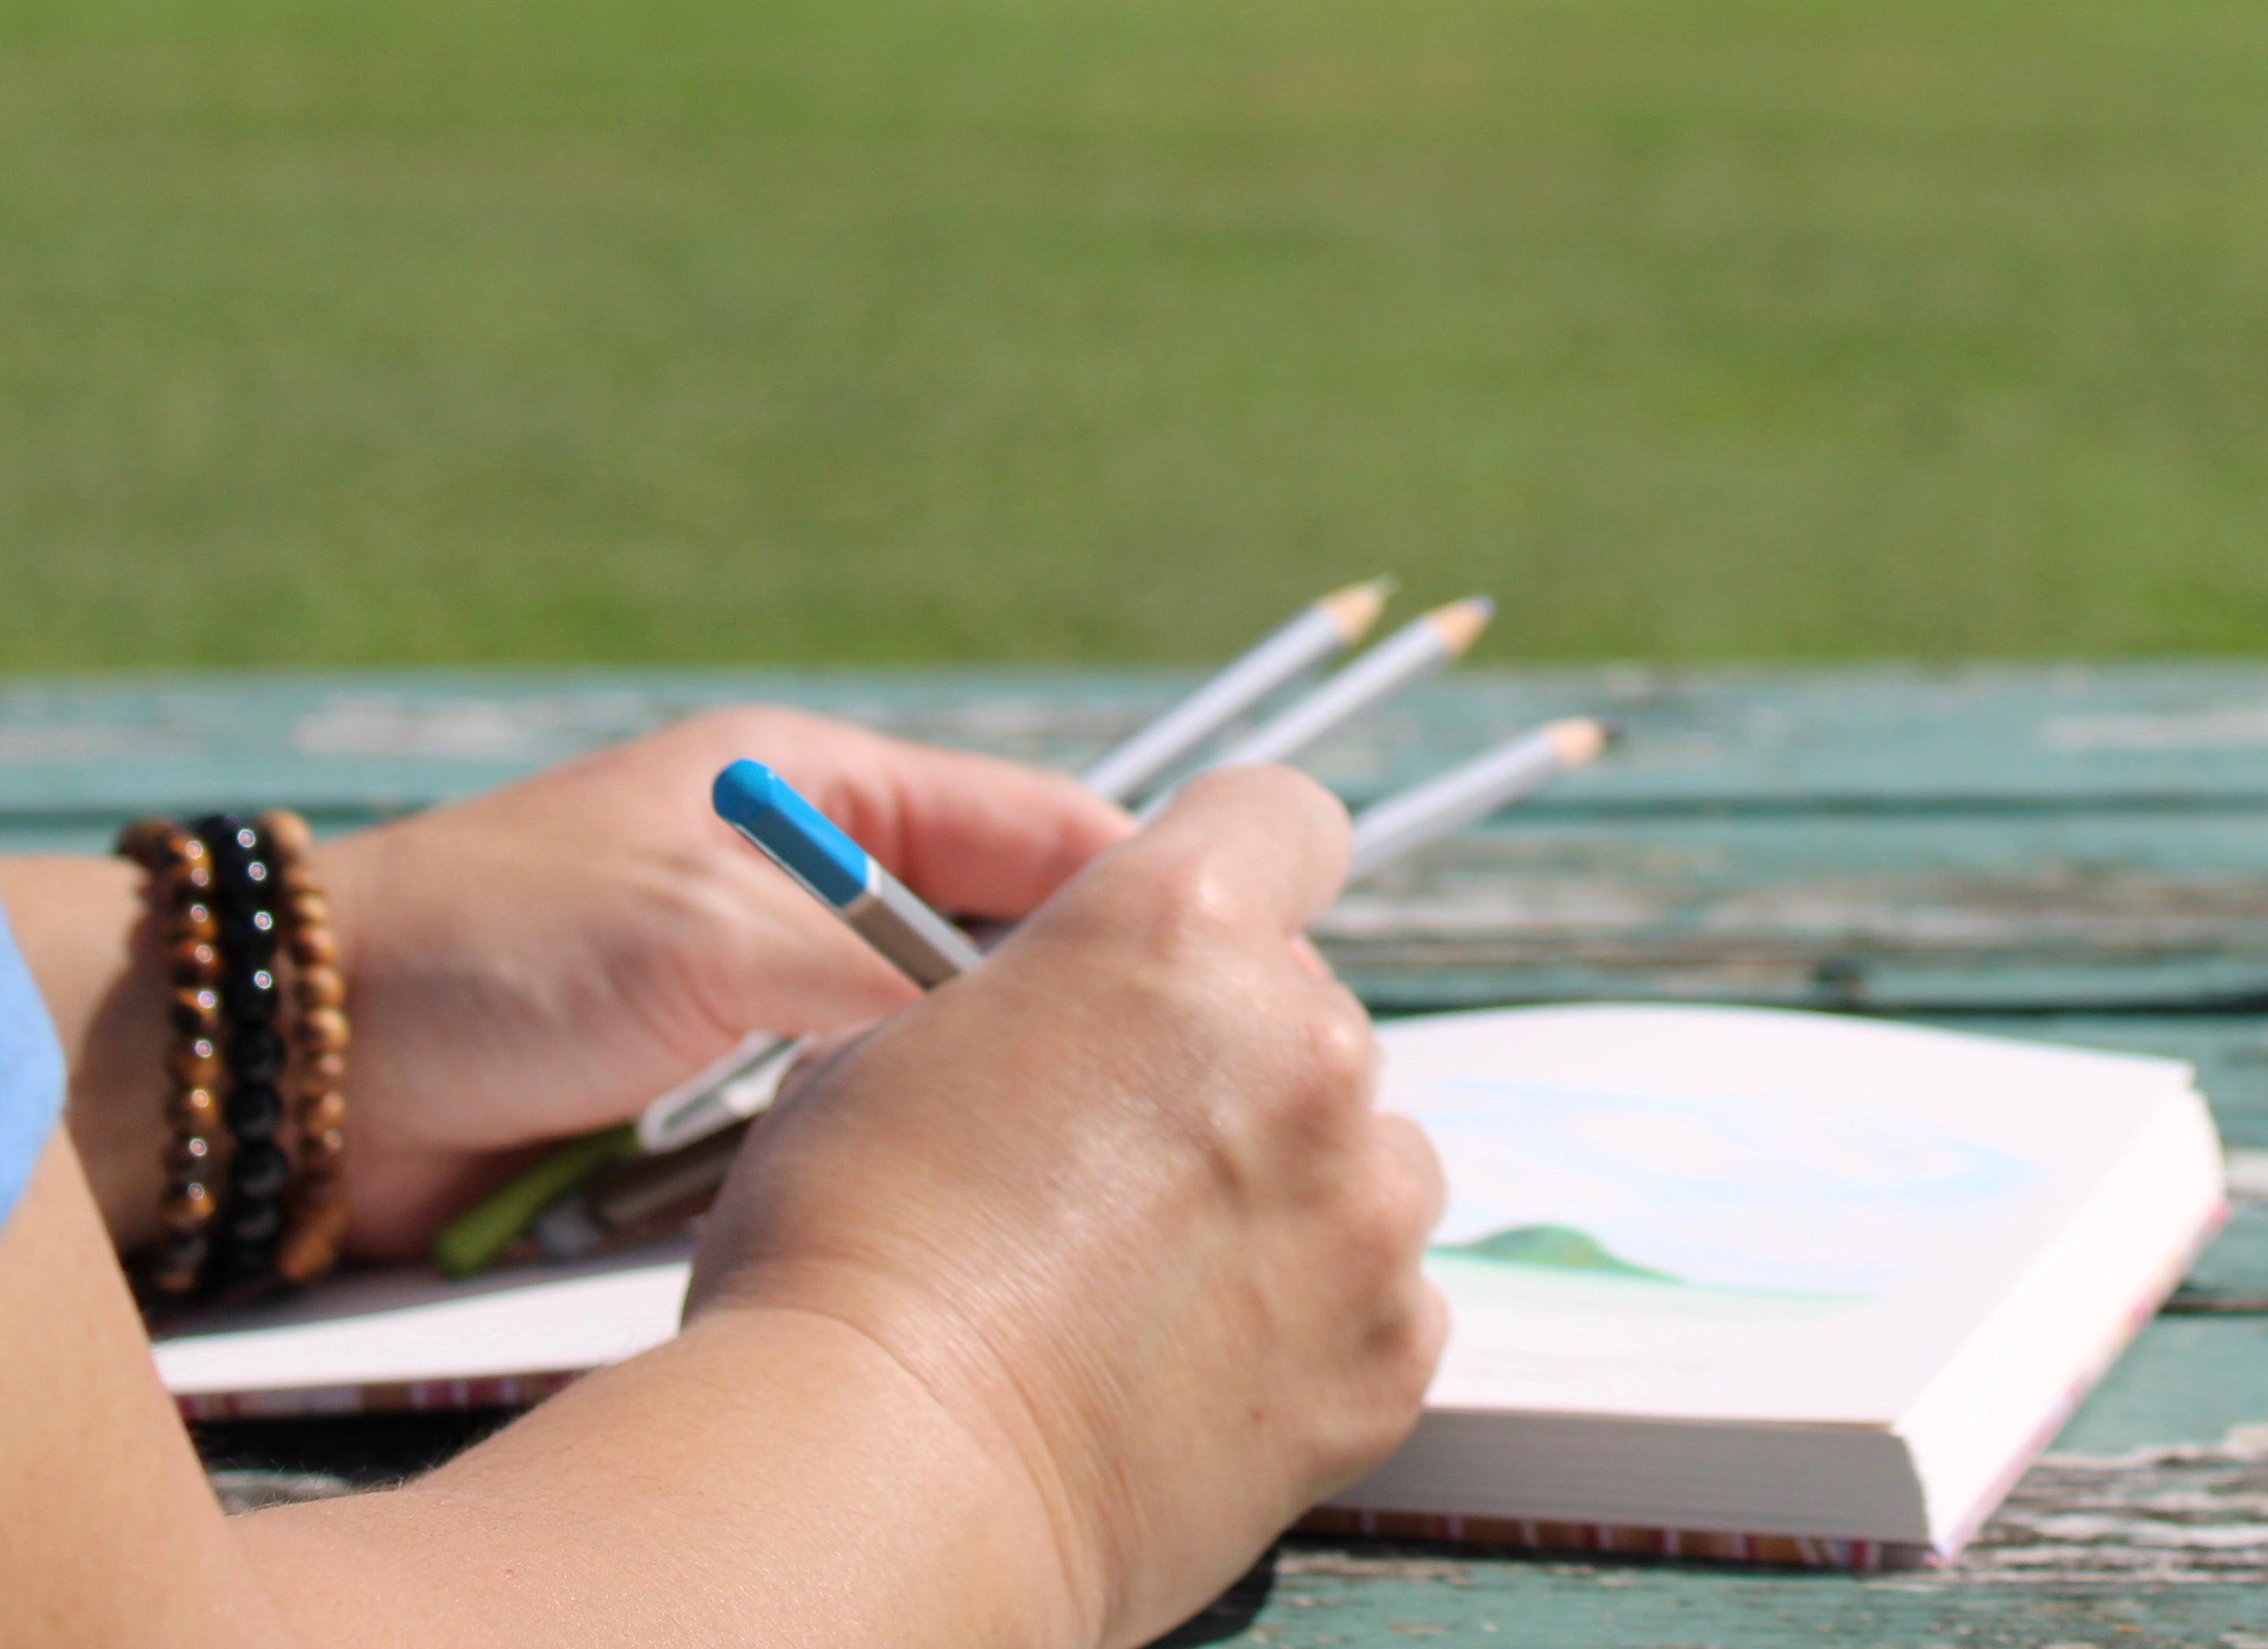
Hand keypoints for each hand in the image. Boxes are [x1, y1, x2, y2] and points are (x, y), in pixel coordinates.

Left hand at [320, 707, 1129, 1252]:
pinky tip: (913, 1189)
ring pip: (920, 1044)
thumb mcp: (714, 929)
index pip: (1028, 822)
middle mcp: (805, 876)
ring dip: (945, 1094)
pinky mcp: (710, 1092)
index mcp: (816, 784)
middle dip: (1048, 1011)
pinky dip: (866, 1149)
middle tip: (1140, 1085)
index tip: (1220, 958)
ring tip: (1029, 1148)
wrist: (296, 1068)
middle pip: (989, 941)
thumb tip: (1028, 1028)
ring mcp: (759, 985)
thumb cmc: (502, 947)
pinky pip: (838, 1118)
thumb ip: (883, 970)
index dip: (1127, 888)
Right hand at [687, 766, 1447, 1648]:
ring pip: (1368, 1152)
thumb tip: (1065, 1018)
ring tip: (1154, 1273)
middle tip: (1125, 1155)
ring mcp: (1362, 1201)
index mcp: (1180, 929)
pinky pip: (1387, 1293)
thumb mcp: (896, 1044)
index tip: (1205, 933)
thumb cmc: (845, 1257)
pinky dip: (1312, 1314)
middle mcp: (1300, 1043)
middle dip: (1238, 1060)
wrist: (871, 1483)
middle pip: (1312, 1008)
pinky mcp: (1386, 1347)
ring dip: (1291, 1187)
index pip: (1283, 819)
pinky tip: (1194, 1358)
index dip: (1244, 865)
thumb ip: (1035, 999)